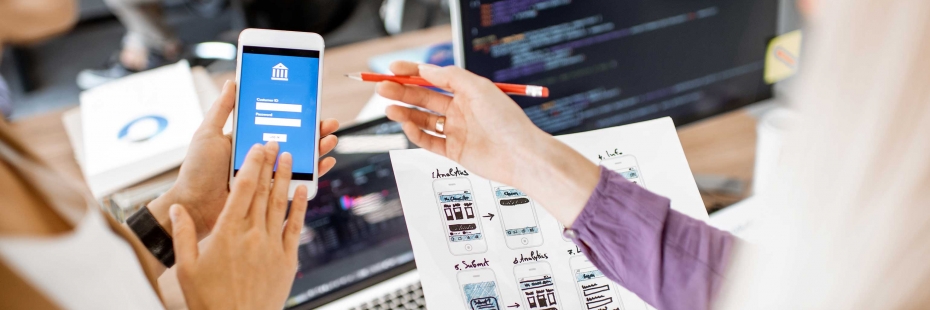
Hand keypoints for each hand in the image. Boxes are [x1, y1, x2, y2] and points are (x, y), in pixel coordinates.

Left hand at [150, 81, 338, 239]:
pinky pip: (298, 182)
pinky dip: (315, 173)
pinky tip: (325, 163)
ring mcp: (268, 175)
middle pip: (294, 140)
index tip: (311, 106)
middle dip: (314, 131)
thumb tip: (234, 82)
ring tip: (330, 140)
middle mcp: (261, 157)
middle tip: (328, 123)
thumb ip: (222, 109)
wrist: (194, 205)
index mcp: (248, 140)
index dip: (296, 115)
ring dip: (319, 149)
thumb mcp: (208, 134)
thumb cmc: (197, 171)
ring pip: (301, 159)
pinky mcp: (272, 193)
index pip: (278, 124)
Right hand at [170, 141, 307, 309]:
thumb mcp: (186, 268)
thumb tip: (177, 209)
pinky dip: (300, 206)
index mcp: (227, 233)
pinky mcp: (287, 260)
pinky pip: (295, 227)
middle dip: (270, 163)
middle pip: (264, 191)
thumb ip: (182, 235)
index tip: (257, 147)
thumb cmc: (208, 300)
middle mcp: (252, 235)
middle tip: (276, 142)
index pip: (243, 189)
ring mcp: (272, 247)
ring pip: (281, 204)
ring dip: (285, 178)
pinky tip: (302, 190)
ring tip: (290, 158)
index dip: (252, 164)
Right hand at [377, 61, 599, 225]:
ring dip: (404, 112)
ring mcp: (456, 130)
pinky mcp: (454, 151)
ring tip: (389, 108)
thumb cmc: (506, 120)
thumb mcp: (479, 88)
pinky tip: (406, 125)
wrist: (520, 155)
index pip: (433, 78)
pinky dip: (415, 133)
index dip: (411, 73)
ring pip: (423, 119)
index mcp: (467, 91)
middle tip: (381, 88)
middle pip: (423, 98)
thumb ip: (450, 77)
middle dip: (401, 92)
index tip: (393, 69)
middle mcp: (460, 110)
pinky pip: (428, 140)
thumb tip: (425, 69)